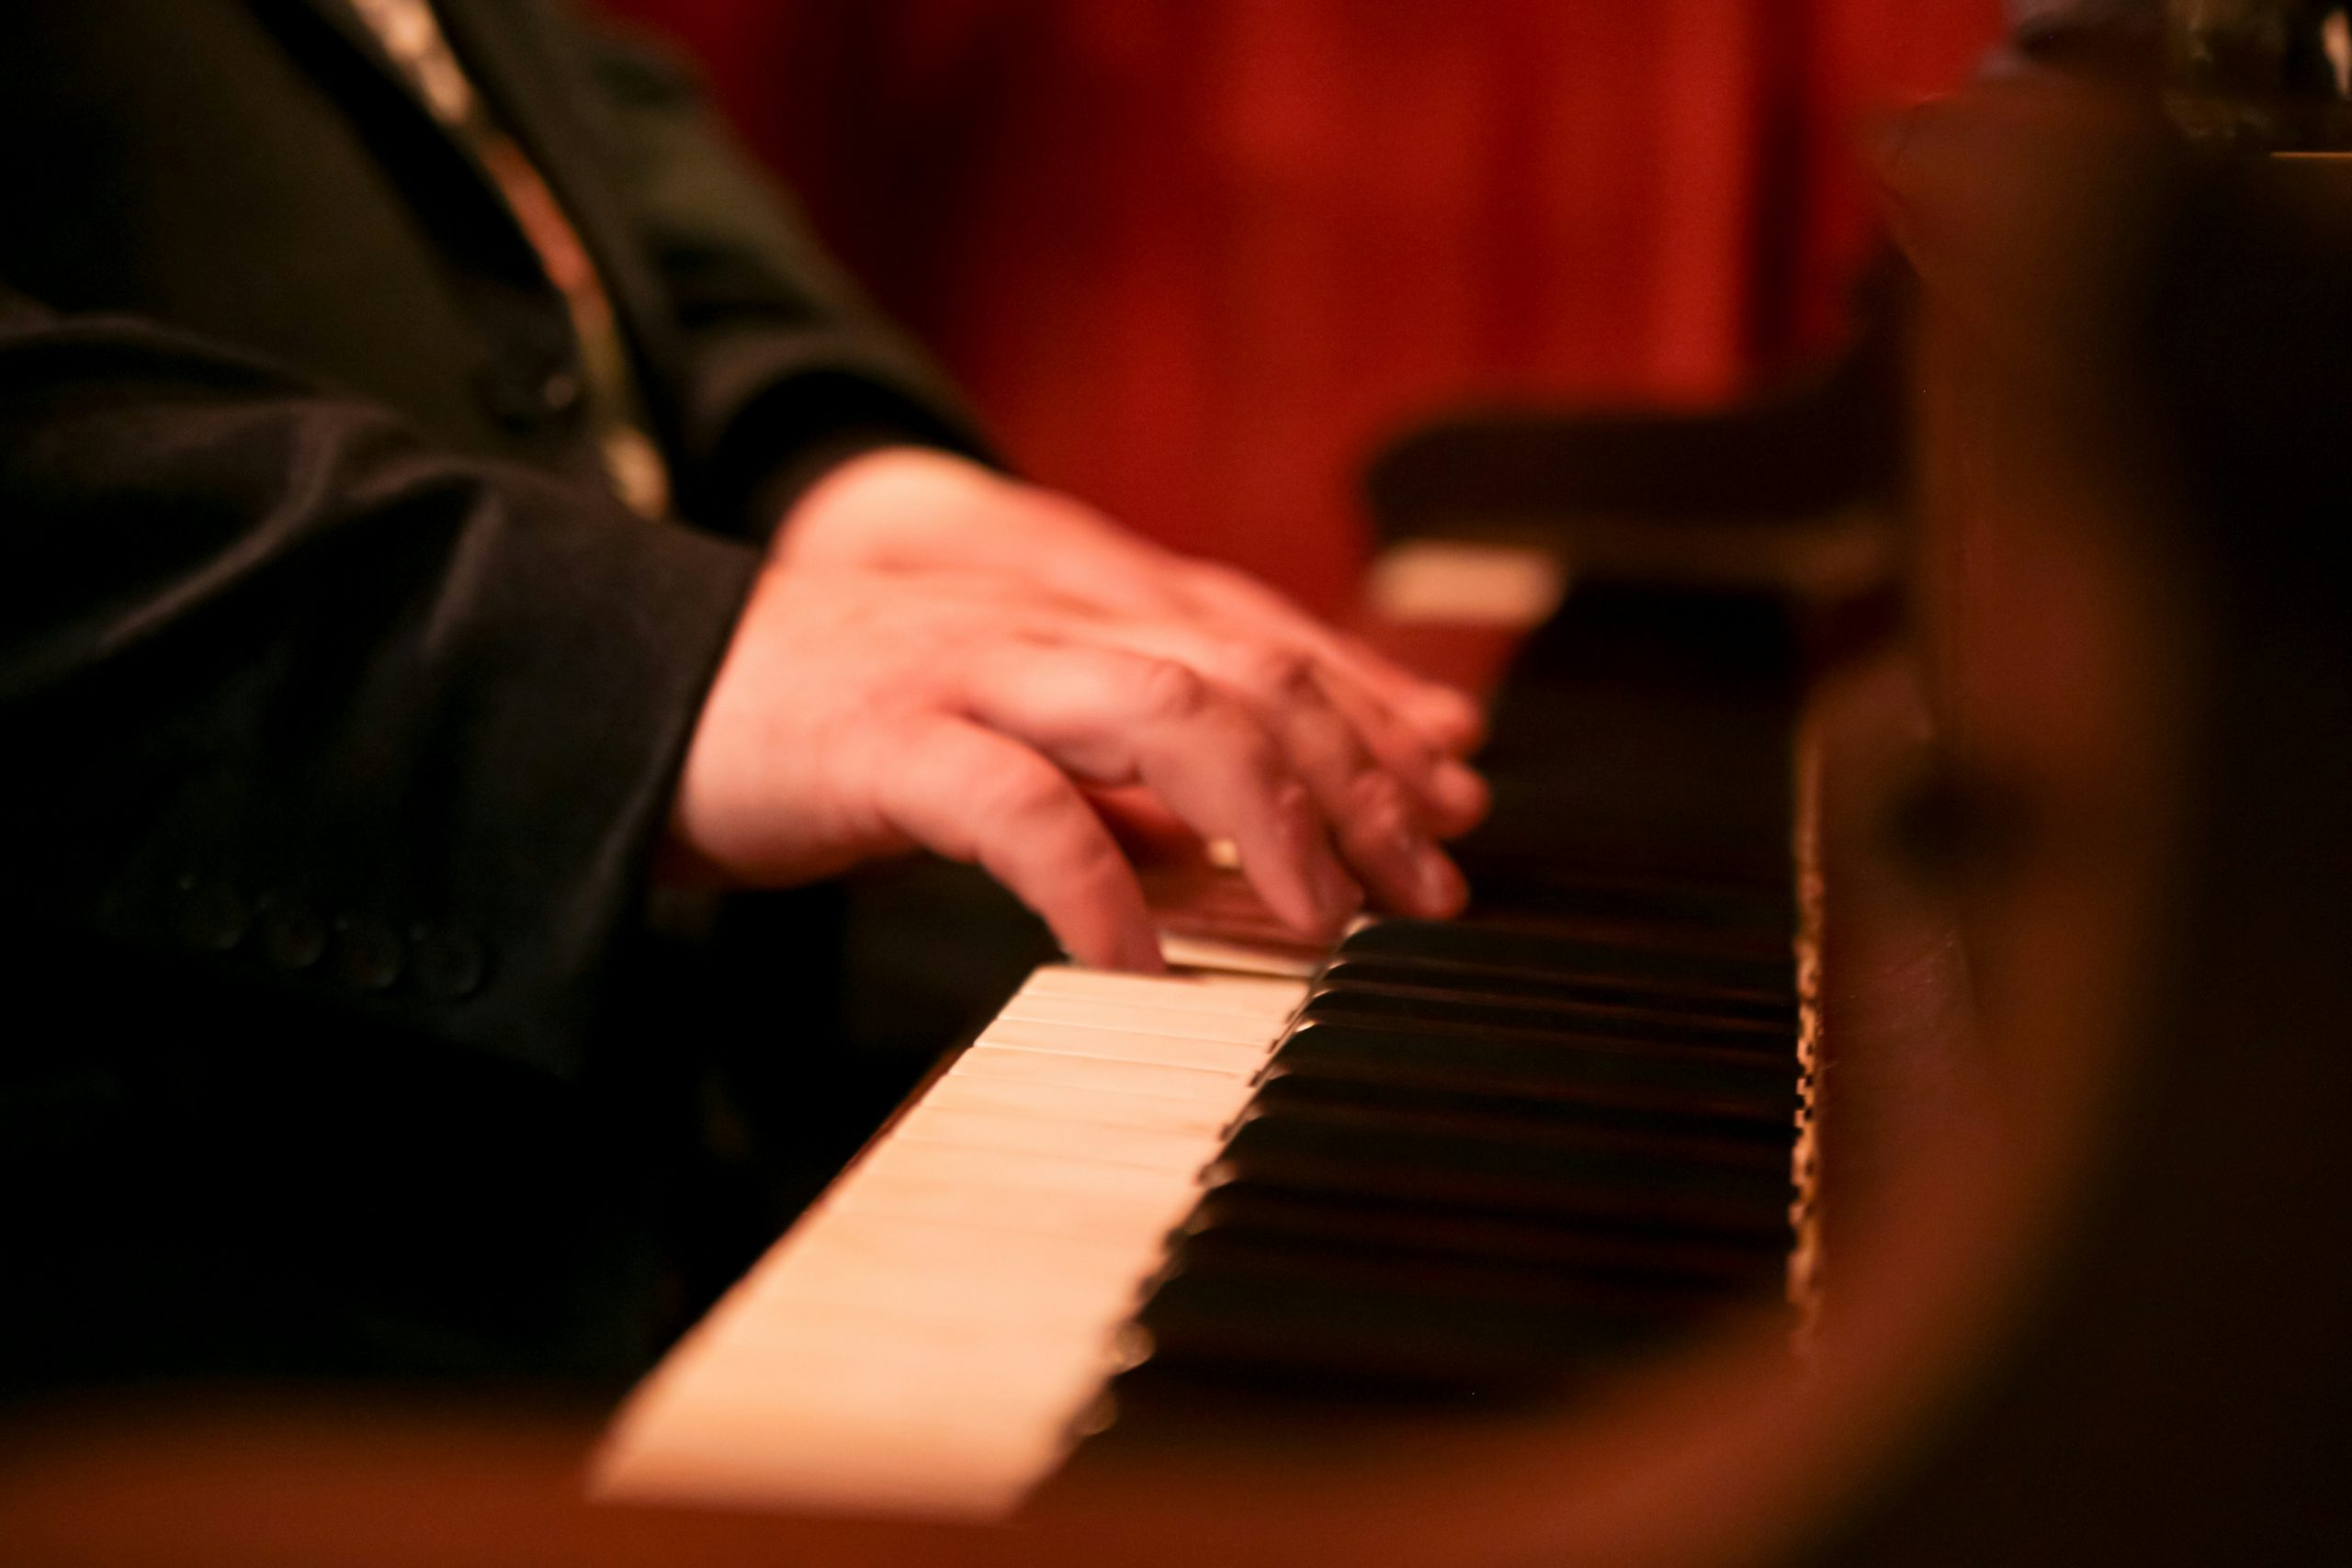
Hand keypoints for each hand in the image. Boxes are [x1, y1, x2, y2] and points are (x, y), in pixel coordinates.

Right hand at [666, 563, 1475, 970]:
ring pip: (1164, 707)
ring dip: (1270, 816)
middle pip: (1246, 673)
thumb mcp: (989, 744)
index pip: (1262, 653)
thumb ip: (1101, 781)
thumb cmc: (817, 729)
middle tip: (1431, 890)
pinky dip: (1099, 889)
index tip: (1450, 813)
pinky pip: (1019, 806)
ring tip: (1328, 924)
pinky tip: (1142, 969)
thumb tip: (1217, 854)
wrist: (624, 690)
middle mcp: (1038, 626)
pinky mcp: (883, 737)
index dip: (1370, 728)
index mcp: (1070, 623)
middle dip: (1360, 779)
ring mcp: (964, 670)